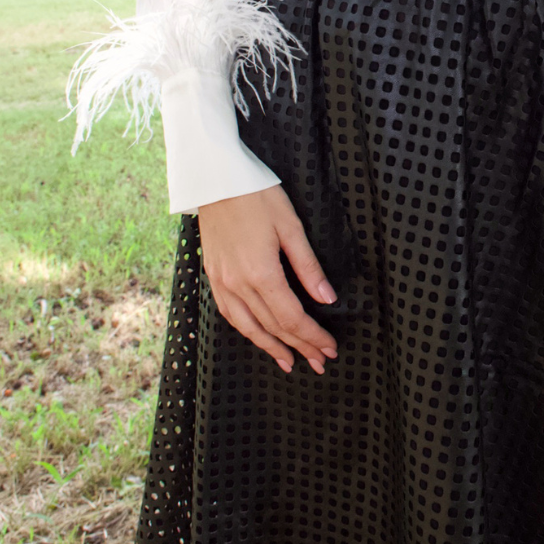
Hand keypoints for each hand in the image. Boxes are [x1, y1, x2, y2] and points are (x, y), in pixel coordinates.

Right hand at [197, 185, 337, 376]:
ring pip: (249, 327)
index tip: (330, 349)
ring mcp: (222, 282)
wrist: (215, 180)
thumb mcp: (291, 227)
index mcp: (262, 274)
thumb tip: (327, 299)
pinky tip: (258, 337)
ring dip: (272, 348)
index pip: (292, 318)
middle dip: (300, 347)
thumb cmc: (257, 196)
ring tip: (290, 363)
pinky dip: (247, 331)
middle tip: (320, 362)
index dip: (313, 337)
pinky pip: (230, 314)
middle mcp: (238, 285)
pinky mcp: (213, 276)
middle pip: (274, 327)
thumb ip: (308, 267)